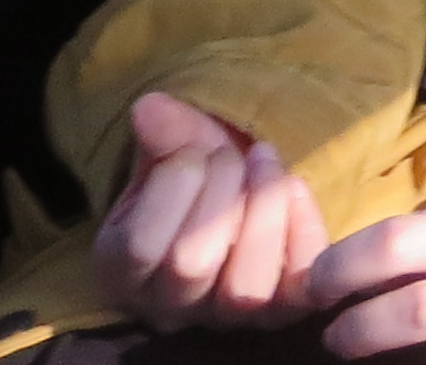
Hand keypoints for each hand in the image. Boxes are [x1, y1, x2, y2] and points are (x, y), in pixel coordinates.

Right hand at [93, 90, 332, 335]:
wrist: (237, 195)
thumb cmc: (197, 176)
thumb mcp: (174, 149)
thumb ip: (164, 132)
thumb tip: (149, 108)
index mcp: (122, 270)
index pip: (140, 244)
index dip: (175, 183)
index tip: (194, 148)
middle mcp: (168, 307)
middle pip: (192, 263)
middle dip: (221, 188)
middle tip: (237, 152)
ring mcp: (225, 317)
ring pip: (245, 287)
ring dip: (264, 207)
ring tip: (266, 161)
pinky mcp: (280, 313)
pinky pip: (298, 285)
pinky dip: (304, 228)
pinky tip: (296, 188)